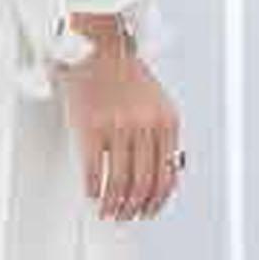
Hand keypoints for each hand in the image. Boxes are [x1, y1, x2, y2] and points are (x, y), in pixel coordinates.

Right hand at [56, 15, 181, 220]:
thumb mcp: (156, 101)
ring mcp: (117, 125)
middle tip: (128, 215)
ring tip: (110, 210)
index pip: (167, 175)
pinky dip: (93, 188)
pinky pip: (94, 169)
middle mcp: (145, 124)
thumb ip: (162, 134)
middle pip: (144, 183)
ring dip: (115, 203)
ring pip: (120, 181)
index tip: (150, 210)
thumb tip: (165, 173)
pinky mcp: (90, 125)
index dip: (159, 200)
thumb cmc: (125, 71)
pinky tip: (92, 193)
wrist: (99, 44)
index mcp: (167, 120)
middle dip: (136, 207)